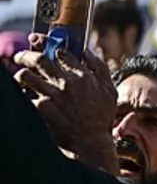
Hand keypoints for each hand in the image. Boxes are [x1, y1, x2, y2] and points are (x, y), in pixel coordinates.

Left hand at [14, 35, 118, 171]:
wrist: (91, 142)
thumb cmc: (101, 117)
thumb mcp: (110, 90)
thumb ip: (100, 68)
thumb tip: (88, 51)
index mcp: (84, 75)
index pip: (61, 52)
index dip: (47, 44)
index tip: (38, 41)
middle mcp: (68, 82)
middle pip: (40, 59)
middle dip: (26, 54)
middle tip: (21, 55)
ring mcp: (54, 95)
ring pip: (27, 75)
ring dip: (21, 73)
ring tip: (20, 74)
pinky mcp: (42, 108)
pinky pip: (25, 94)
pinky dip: (23, 92)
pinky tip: (25, 94)